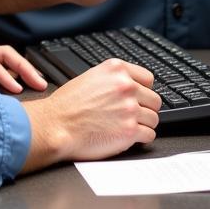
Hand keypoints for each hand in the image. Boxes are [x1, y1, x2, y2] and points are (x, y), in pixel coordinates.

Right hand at [21, 58, 161, 169]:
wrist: (55, 125)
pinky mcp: (130, 130)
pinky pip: (149, 135)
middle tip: (130, 116)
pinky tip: (126, 137)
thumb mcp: (91, 77)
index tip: (138, 99)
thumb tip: (131, 87)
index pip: (149, 79)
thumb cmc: (67, 105)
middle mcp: (126, 86)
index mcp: (116, 69)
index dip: (143, 91)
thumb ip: (114, 79)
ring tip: (126, 127)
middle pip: (154, 100)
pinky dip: (140, 139)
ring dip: (143, 125)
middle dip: (144, 109)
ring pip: (154, 119)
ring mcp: (130, 108)